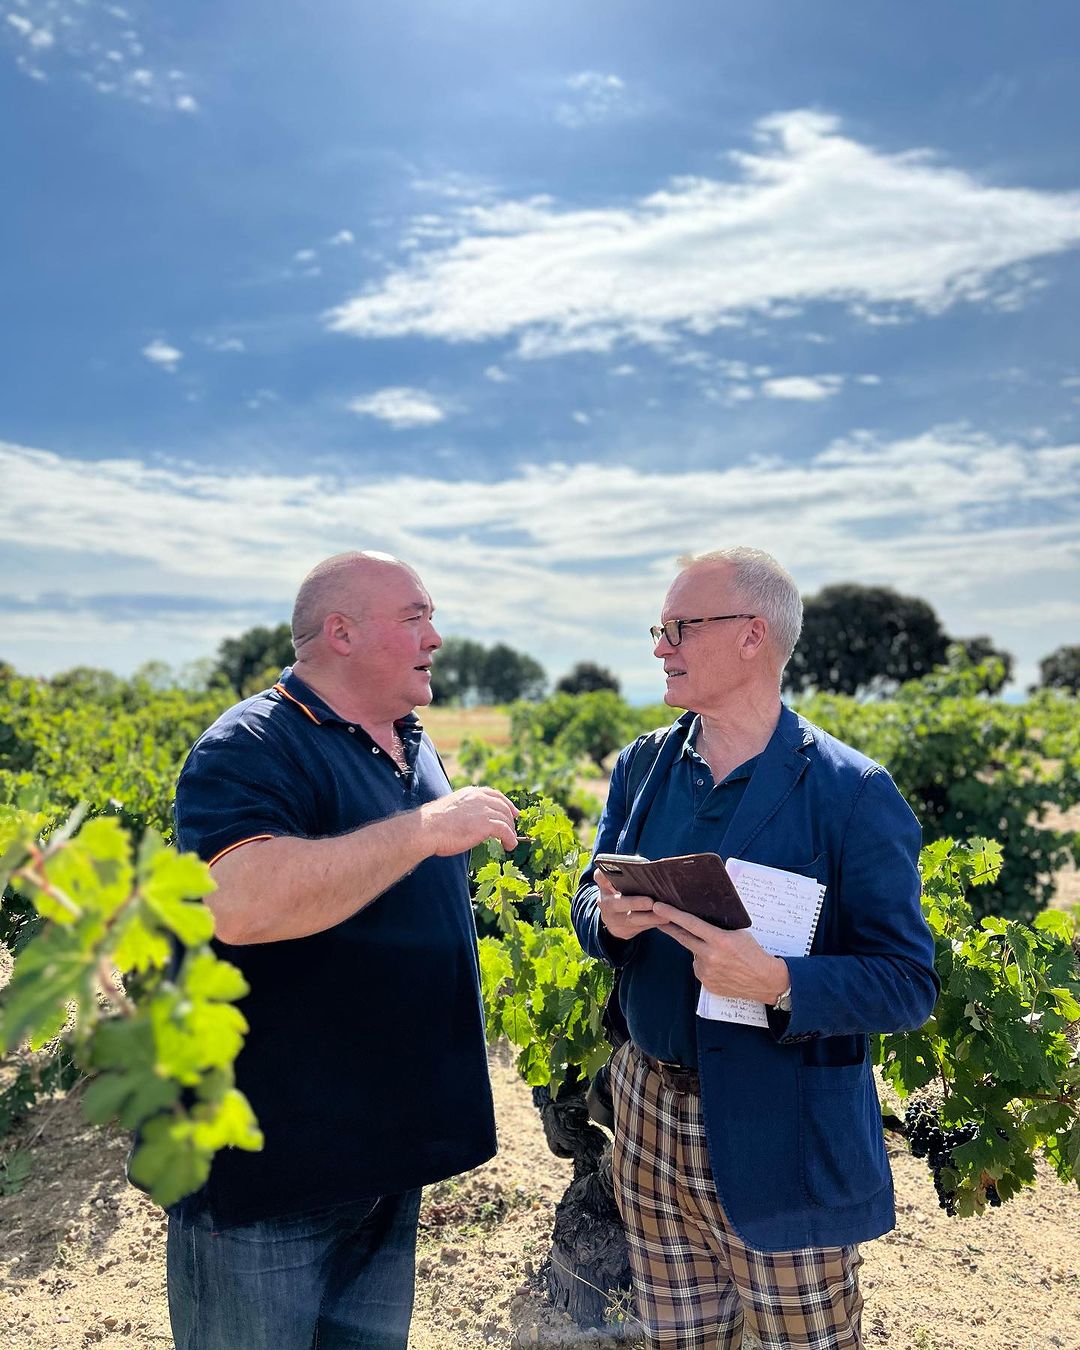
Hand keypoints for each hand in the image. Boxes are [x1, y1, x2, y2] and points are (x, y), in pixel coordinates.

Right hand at [421, 787, 518, 854]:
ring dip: (511, 832)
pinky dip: (510, 839)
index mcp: (470, 793)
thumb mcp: (451, 810)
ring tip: (510, 842)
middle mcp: (479, 798)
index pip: (494, 794)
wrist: (427, 829)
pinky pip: (505, 831)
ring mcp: (483, 810)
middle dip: (510, 819)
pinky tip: (509, 846)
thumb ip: (464, 811)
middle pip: (503, 807)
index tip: (513, 812)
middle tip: (513, 830)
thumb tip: (468, 821)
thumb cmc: (432, 824)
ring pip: (506, 819)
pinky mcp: (486, 824)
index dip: (506, 804)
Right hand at [595, 869, 663, 939]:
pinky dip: (652, 925)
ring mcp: (612, 920)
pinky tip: (665, 920)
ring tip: (665, 914)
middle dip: (635, 903)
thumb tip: (645, 865)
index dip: (605, 875)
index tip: (612, 872)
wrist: (614, 917)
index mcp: (604, 887)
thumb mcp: (619, 883)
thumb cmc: (624, 892)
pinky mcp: (622, 932)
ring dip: (650, 918)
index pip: (600, 877)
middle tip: (651, 902)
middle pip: (617, 903)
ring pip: (632, 920)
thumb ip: (626, 875)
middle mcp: (605, 904)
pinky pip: (639, 929)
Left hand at [652, 902, 788, 1002]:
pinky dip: (705, 964)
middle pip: (683, 938)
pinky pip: (700, 968)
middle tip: (658, 918)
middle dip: (669, 927)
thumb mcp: (738, 934)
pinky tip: (721, 966)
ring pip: (694, 954)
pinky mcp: (706, 983)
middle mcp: (710, 956)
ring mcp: (707, 972)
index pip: (690, 924)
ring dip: (699, 950)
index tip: (657, 907)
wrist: (764, 980)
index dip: (672, 914)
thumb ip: (717, 929)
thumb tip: (699, 922)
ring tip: (720, 955)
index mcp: (719, 940)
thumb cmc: (753, 953)